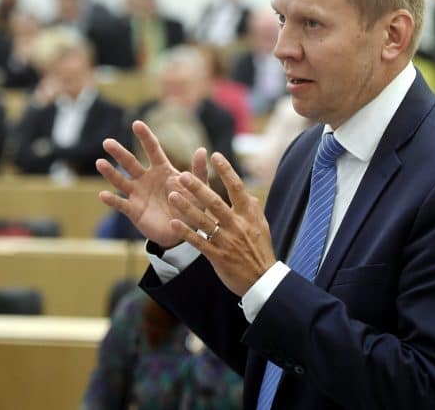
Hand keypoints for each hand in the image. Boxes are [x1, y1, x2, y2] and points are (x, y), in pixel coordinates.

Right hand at [96, 120, 208, 247]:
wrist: (183, 231)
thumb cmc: (192, 206)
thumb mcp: (198, 189)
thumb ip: (199, 171)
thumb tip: (202, 150)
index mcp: (163, 170)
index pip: (153, 150)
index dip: (145, 137)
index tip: (137, 123)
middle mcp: (147, 179)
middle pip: (131, 163)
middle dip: (120, 153)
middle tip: (107, 142)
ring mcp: (138, 194)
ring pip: (121, 180)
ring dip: (110, 173)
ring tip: (100, 163)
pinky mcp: (133, 210)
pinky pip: (121, 204)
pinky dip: (112, 200)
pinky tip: (103, 194)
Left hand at [167, 152, 275, 296]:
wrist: (263, 279)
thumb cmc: (261, 250)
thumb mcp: (262, 226)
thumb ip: (253, 209)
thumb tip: (248, 195)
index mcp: (249, 214)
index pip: (237, 187)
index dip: (226, 170)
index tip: (216, 155)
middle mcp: (237, 224)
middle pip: (215, 202)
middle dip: (198, 188)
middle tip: (183, 174)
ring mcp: (227, 240)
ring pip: (203, 221)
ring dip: (186, 207)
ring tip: (172, 195)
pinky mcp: (218, 256)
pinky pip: (199, 242)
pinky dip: (186, 233)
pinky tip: (173, 223)